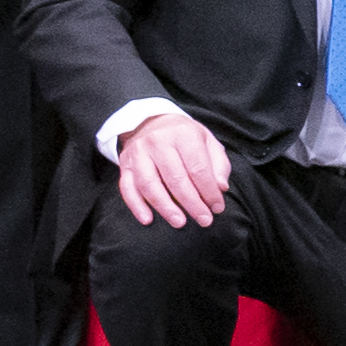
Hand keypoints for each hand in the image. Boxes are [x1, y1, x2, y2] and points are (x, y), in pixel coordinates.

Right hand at [107, 108, 237, 231]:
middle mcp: (158, 142)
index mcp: (183, 134)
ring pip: (149, 184)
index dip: (209, 191)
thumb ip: (218, 165)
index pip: (197, 167)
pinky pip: (127, 188)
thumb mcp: (208, 142)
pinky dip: (136, 205)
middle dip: (191, 203)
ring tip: (179, 222)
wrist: (151, 122)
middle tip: (204, 220)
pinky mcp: (125, 165)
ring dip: (165, 207)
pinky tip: (148, 220)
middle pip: (175, 178)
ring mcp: (138, 153)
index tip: (217, 208)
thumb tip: (221, 187)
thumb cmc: (185, 137)